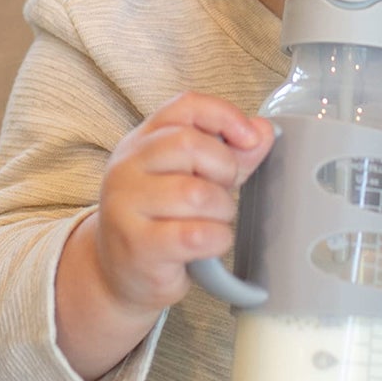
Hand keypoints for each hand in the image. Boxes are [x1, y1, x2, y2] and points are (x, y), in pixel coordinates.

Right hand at [55, 91, 273, 380]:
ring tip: (212, 220)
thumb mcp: (197, 176)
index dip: (225, 116)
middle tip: (224, 190)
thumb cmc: (164, 217)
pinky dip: (217, 239)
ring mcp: (125, 207)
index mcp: (142, 141)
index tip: (250, 139)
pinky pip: (197, 235)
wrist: (119, 274)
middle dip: (224, 169)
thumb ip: (231, 151)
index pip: (186, 106)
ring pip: (197, 194)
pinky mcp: (137, 246)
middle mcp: (126, 168)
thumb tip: (263, 131)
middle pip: (191, 145)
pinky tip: (208, 244)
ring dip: (222, 210)